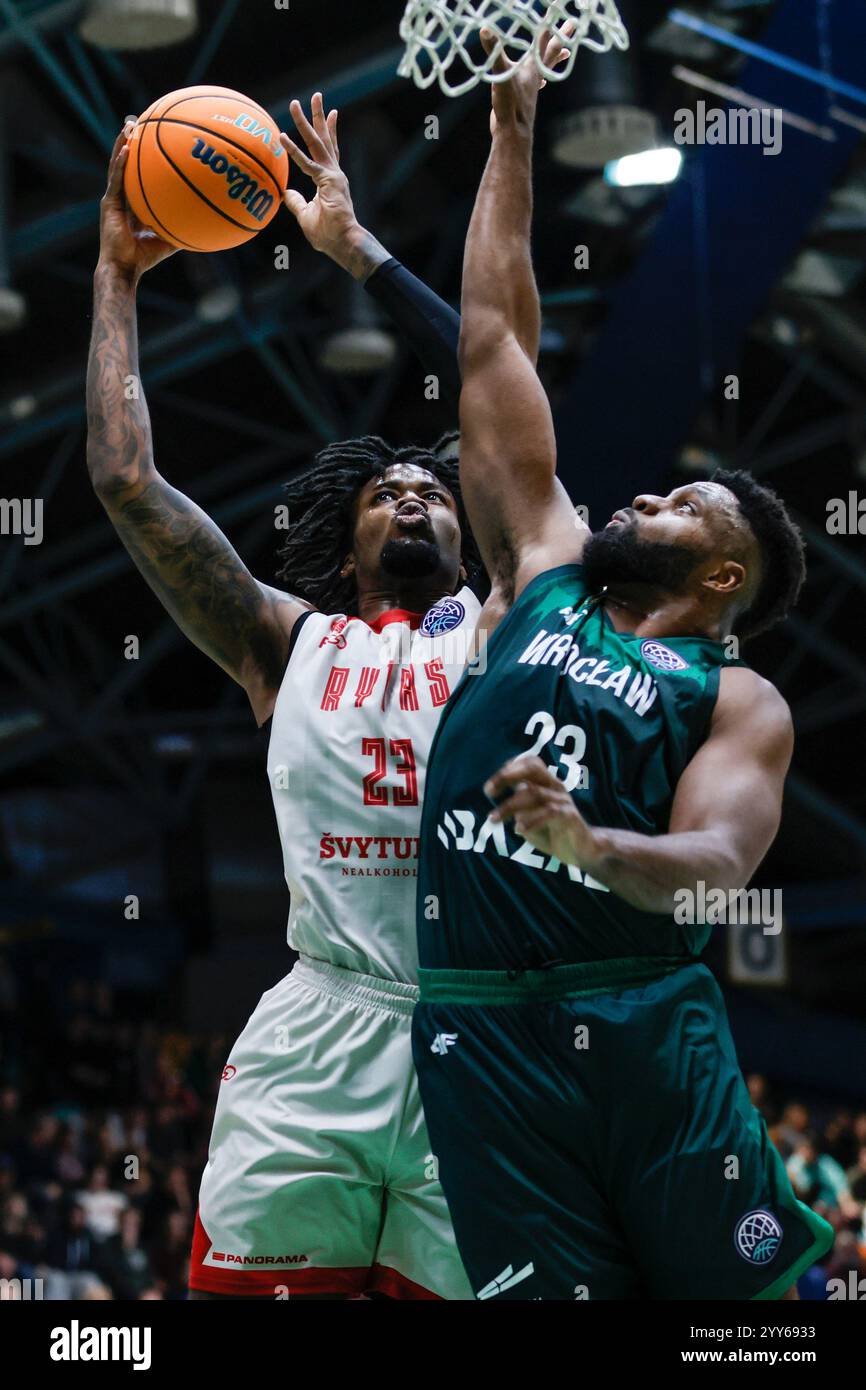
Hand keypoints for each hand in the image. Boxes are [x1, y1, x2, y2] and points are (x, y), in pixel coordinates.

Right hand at [97, 119, 177, 282]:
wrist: (124, 268)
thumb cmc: (145, 258)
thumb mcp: (168, 239)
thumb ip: (181, 227)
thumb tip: (204, 223)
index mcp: (132, 203)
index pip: (136, 174)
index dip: (141, 157)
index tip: (149, 138)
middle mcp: (121, 197)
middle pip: (125, 163)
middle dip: (130, 142)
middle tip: (138, 122)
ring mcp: (113, 199)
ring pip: (117, 165)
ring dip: (122, 144)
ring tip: (129, 125)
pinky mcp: (109, 204)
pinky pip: (116, 179)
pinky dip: (120, 163)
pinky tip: (127, 149)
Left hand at [280, 94, 386, 278]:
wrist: (343, 243)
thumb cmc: (328, 235)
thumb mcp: (305, 215)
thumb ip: (296, 202)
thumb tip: (286, 193)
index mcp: (331, 179)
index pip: (329, 151)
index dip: (329, 132)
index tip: (331, 114)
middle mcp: (334, 173)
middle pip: (325, 139)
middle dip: (319, 116)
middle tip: (316, 95)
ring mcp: (333, 175)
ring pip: (317, 143)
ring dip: (306, 122)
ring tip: (297, 103)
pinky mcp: (327, 181)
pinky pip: (306, 163)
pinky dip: (293, 150)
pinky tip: (282, 136)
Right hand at [482, 16, 575, 136]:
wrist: (513, 133)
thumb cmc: (510, 104)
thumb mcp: (501, 73)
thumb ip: (494, 51)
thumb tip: (484, 29)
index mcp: (532, 66)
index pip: (546, 40)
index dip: (553, 25)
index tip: (567, 15)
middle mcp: (535, 74)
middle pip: (552, 51)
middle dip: (561, 37)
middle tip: (572, 25)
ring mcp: (530, 86)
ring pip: (546, 66)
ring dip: (554, 57)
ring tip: (564, 53)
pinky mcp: (523, 97)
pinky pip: (535, 82)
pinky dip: (539, 77)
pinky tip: (540, 81)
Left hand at [484, 754, 597, 866]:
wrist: (581, 852)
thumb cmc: (552, 834)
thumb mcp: (529, 821)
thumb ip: (519, 810)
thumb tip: (506, 809)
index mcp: (546, 784)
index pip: (529, 764)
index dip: (509, 769)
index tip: (490, 788)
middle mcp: (555, 787)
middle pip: (532, 768)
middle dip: (507, 776)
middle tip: (488, 792)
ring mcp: (563, 800)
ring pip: (533, 793)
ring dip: (509, 806)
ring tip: (493, 819)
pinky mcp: (570, 816)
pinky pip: (549, 812)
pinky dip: (531, 820)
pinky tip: (519, 830)